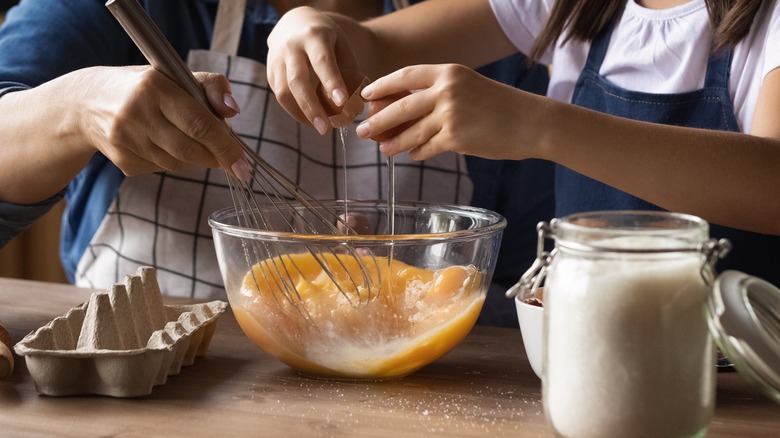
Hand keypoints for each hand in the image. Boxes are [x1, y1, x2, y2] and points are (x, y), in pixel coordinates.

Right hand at [77, 66, 246, 177]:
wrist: (86, 103)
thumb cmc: (145, 88)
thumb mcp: (176, 76)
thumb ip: (211, 87)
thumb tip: (233, 111)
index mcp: (154, 88)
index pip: (199, 125)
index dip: (226, 148)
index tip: (243, 166)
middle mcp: (136, 114)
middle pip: (191, 150)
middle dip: (215, 157)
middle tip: (228, 157)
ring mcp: (126, 141)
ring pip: (178, 163)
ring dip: (195, 158)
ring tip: (190, 140)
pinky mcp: (123, 161)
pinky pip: (163, 169)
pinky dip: (174, 161)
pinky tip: (164, 145)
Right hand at [267, 6, 362, 134]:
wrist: (293, 23)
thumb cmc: (325, 38)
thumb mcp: (341, 45)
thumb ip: (350, 70)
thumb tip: (358, 103)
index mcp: (313, 36)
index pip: (322, 61)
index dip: (331, 82)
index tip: (342, 102)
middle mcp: (291, 46)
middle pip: (297, 81)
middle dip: (312, 108)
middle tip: (326, 129)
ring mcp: (276, 60)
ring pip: (284, 92)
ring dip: (302, 115)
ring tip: (321, 128)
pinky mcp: (270, 73)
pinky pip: (280, 97)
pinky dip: (296, 111)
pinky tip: (311, 119)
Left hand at [355, 64, 534, 160]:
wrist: (531, 122)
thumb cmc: (500, 106)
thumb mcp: (468, 87)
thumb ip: (438, 94)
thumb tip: (403, 111)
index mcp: (449, 72)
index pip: (405, 75)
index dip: (382, 86)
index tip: (366, 96)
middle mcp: (447, 90)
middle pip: (400, 107)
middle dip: (377, 120)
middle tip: (362, 130)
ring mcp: (450, 115)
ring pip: (411, 132)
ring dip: (393, 142)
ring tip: (383, 149)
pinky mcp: (456, 138)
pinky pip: (427, 148)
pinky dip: (417, 153)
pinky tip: (411, 155)